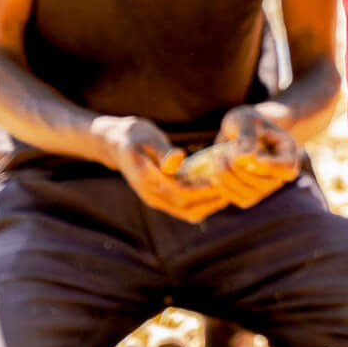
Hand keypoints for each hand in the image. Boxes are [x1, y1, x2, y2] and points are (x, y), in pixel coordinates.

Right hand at [97, 115, 229, 223]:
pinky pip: (185, 207)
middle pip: (188, 208)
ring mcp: (156, 198)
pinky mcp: (161, 197)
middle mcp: (152, 195)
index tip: (222, 179)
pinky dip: (202, 202)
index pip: (182, 193)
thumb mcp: (146, 135)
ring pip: (187, 212)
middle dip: (211, 200)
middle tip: (232, 187)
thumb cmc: (133, 134)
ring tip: (228, 190)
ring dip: (209, 205)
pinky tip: (216, 189)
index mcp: (148, 180)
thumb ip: (163, 150)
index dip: (204, 189)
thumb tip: (177, 162)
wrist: (115, 144)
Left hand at [211, 106, 300, 207]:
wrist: (238, 131)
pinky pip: (239, 199)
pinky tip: (216, 172)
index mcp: (288, 152)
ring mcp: (266, 186)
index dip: (268, 166)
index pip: (287, 169)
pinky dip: (224, 187)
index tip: (249, 155)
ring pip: (250, 193)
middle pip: (264, 183)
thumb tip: (246, 159)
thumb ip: (248, 136)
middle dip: (239, 167)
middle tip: (227, 149)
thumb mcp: (246, 120)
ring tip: (218, 157)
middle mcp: (280, 173)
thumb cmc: (246, 122)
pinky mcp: (251, 194)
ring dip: (228, 176)